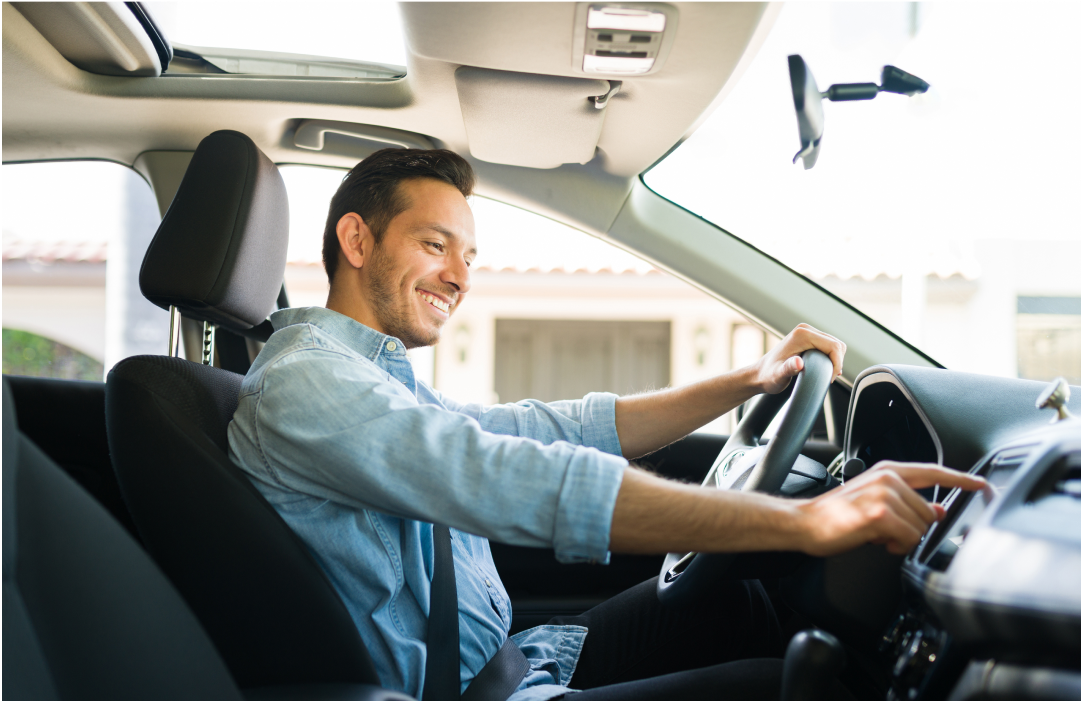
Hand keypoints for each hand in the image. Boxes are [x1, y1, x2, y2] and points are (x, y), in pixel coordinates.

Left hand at [754, 323, 845, 393]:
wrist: (760, 374)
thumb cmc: (768, 376)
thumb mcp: (778, 375)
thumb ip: (788, 369)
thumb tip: (798, 363)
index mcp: (802, 334)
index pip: (834, 346)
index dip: (836, 364)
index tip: (829, 378)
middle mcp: (805, 329)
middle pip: (837, 344)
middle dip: (837, 362)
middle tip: (828, 378)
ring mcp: (807, 332)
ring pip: (835, 345)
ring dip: (835, 360)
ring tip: (826, 375)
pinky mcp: (808, 338)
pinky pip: (828, 346)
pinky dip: (831, 357)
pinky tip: (824, 369)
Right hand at [794, 461, 986, 556]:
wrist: (805, 522)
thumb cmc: (836, 515)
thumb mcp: (875, 502)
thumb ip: (907, 502)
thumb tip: (937, 509)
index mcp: (888, 471)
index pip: (934, 472)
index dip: (961, 479)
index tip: (981, 484)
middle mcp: (889, 479)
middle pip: (929, 511)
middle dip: (913, 529)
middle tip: (886, 532)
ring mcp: (885, 495)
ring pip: (920, 527)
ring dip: (904, 539)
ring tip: (878, 536)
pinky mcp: (880, 514)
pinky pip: (909, 539)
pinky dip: (897, 547)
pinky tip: (878, 541)